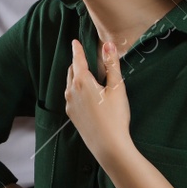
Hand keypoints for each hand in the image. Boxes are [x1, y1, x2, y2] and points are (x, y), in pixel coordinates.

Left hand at [64, 38, 130, 162]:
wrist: (108, 145)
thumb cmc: (115, 116)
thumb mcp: (117, 87)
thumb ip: (112, 65)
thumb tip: (107, 44)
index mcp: (82, 81)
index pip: (77, 59)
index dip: (77, 49)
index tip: (75, 42)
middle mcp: (71, 91)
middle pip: (72, 71)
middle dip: (78, 63)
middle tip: (86, 58)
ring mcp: (69, 104)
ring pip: (70, 84)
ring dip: (77, 77)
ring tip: (88, 76)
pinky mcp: (72, 115)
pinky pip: (71, 97)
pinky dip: (77, 90)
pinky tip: (87, 95)